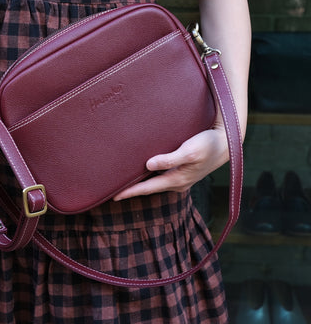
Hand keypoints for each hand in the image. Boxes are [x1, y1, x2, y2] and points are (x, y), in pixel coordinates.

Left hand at [113, 125, 228, 200]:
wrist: (226, 143)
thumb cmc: (207, 145)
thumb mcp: (189, 151)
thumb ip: (169, 159)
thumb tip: (148, 165)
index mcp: (177, 179)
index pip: (148, 188)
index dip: (130, 192)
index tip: (114, 196)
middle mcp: (177, 182)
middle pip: (149, 188)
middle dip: (133, 190)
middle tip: (113, 191)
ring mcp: (180, 178)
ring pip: (155, 183)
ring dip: (141, 184)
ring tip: (124, 183)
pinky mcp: (183, 172)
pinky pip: (162, 177)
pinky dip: (150, 177)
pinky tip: (144, 172)